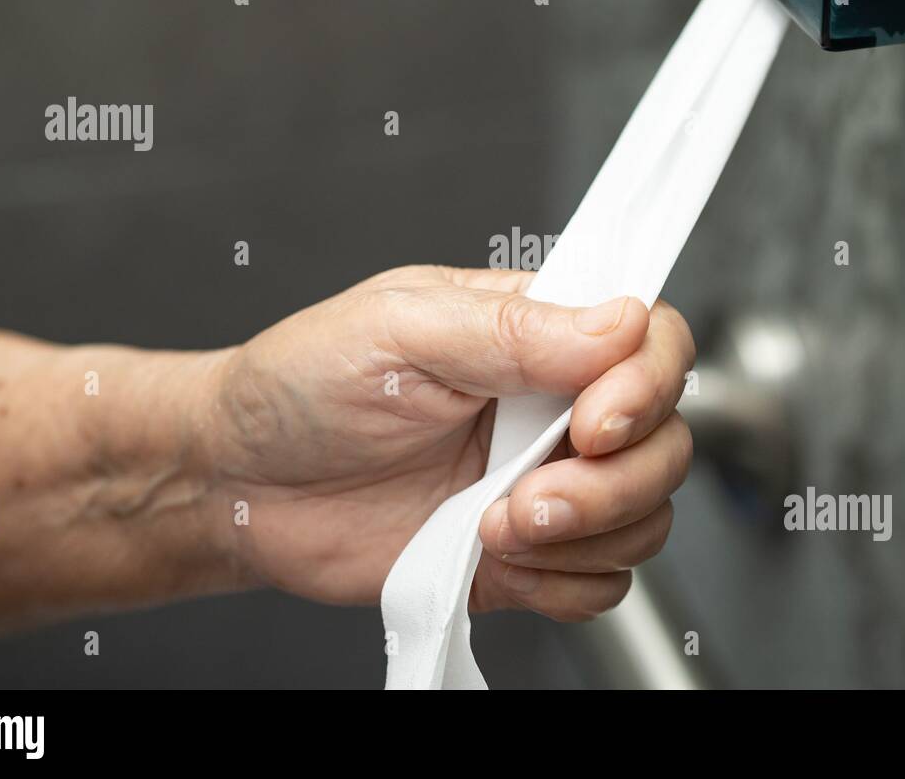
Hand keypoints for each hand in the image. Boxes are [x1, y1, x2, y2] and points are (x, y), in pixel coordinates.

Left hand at [199, 264, 694, 621]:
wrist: (240, 485)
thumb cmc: (300, 387)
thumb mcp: (397, 330)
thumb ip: (512, 328)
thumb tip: (619, 322)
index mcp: (533, 330)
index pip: (651, 339)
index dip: (647, 385)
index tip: (593, 423)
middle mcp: (552, 405)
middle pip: (665, 440)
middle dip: (613, 482)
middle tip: (529, 493)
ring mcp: (542, 481)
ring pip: (645, 516)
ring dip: (582, 535)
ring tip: (492, 523)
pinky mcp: (524, 554)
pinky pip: (599, 582)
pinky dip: (560, 582)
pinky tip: (493, 557)